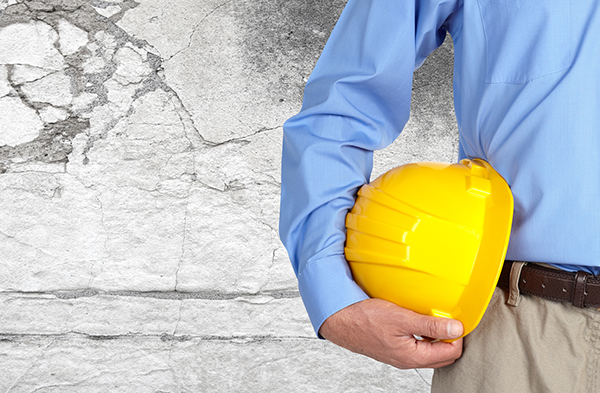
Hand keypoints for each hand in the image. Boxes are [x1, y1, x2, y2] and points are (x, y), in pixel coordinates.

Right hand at [319, 298, 463, 368]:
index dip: (458, 335)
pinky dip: (424, 334)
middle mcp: (408, 360)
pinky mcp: (394, 347)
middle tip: (449, 318)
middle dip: (451, 338)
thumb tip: (456, 329)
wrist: (341, 321)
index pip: (451, 353)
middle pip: (443, 355)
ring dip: (437, 336)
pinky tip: (419, 320)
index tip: (457, 319)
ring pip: (430, 350)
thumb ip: (430, 325)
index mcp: (412, 357)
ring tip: (435, 317)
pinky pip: (417, 344)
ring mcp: (400, 355)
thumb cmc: (365, 319)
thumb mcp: (401, 318)